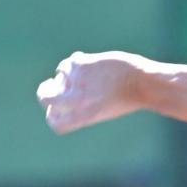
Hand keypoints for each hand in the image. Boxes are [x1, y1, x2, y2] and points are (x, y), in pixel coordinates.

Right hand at [37, 50, 151, 134]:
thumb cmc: (126, 98)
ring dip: (69, 74)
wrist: (142, 84)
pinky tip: (93, 65)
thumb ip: (80, 105)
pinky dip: (78, 63)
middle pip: (44, 98)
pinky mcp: (80, 64)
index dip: (53, 117)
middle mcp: (77, 101)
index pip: (56, 123)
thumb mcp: (102, 110)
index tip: (57, 111)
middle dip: (44, 93)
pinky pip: (69, 63)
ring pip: (58, 75)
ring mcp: (77, 81)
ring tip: (91, 76)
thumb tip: (58, 89)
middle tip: (51, 89)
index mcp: (84, 117)